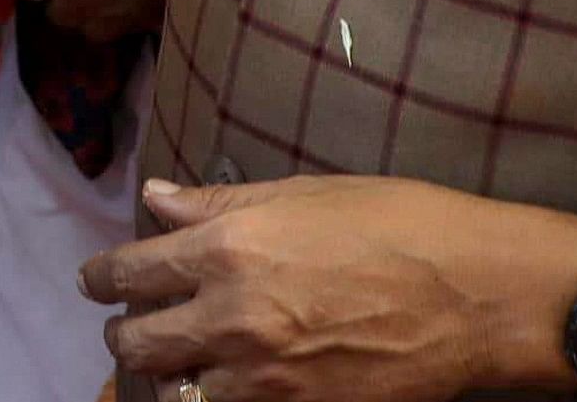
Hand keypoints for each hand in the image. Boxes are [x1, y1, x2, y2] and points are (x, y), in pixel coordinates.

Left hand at [80, 175, 576, 401]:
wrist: (479, 296)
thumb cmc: (402, 226)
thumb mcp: (305, 194)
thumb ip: (219, 204)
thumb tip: (157, 197)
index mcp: (229, 249)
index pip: (130, 272)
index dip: (102, 278)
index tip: (97, 281)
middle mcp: (232, 317)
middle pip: (135, 344)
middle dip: (126, 335)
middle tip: (136, 326)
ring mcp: (264, 379)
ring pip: (174, 394)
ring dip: (168, 379)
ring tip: (179, 363)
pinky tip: (226, 386)